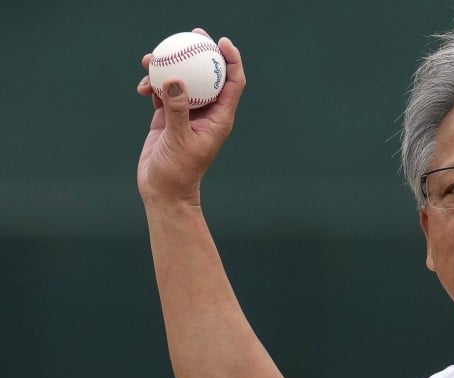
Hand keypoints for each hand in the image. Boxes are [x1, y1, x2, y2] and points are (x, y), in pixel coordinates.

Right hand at [136, 28, 245, 204]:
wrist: (163, 190)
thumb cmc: (178, 172)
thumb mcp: (178, 140)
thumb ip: (177, 111)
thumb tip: (175, 80)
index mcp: (219, 118)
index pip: (233, 83)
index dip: (232, 60)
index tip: (221, 42)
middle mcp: (206, 113)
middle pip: (209, 75)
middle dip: (201, 52)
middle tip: (191, 33)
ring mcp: (187, 114)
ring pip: (183, 81)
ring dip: (169, 67)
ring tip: (151, 59)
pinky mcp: (169, 118)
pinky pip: (164, 93)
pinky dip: (154, 86)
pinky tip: (142, 86)